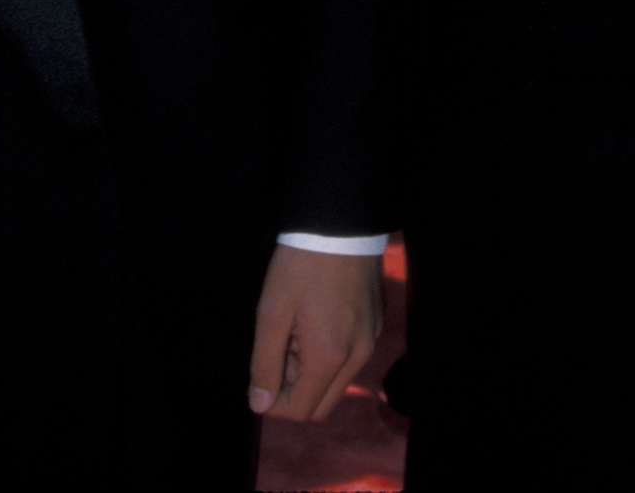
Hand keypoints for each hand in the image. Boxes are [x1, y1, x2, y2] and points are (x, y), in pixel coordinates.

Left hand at [246, 244, 381, 422]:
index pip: (301, 410)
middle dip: (293, 392)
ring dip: (310, 373)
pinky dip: (329, 354)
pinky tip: (315, 321)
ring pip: (337, 381)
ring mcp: (370, 339)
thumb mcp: (271, 314)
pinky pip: (350, 357)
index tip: (258, 377)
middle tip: (277, 355)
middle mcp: (358, 355)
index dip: (272, 403)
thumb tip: (259, 404)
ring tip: (294, 334)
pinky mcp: (375, 323)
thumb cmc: (299, 268)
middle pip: (322, 405)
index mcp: (330, 356)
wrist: (340, 225)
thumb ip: (264, 364)